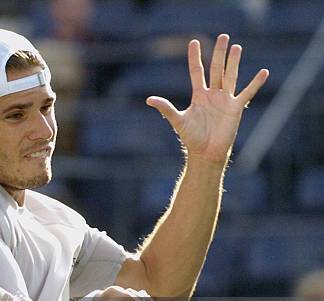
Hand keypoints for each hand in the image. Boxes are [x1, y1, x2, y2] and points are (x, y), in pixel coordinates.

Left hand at [146, 34, 268, 165]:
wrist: (206, 152)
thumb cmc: (192, 138)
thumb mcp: (177, 120)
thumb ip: (165, 108)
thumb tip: (148, 100)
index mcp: (199, 95)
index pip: (197, 72)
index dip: (195, 58)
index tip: (193, 42)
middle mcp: (213, 95)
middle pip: (216, 69)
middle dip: (218, 53)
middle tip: (223, 36)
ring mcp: (225, 100)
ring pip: (230, 76)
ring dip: (233, 62)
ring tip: (236, 47)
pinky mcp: (235, 108)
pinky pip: (247, 93)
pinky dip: (255, 83)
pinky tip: (264, 72)